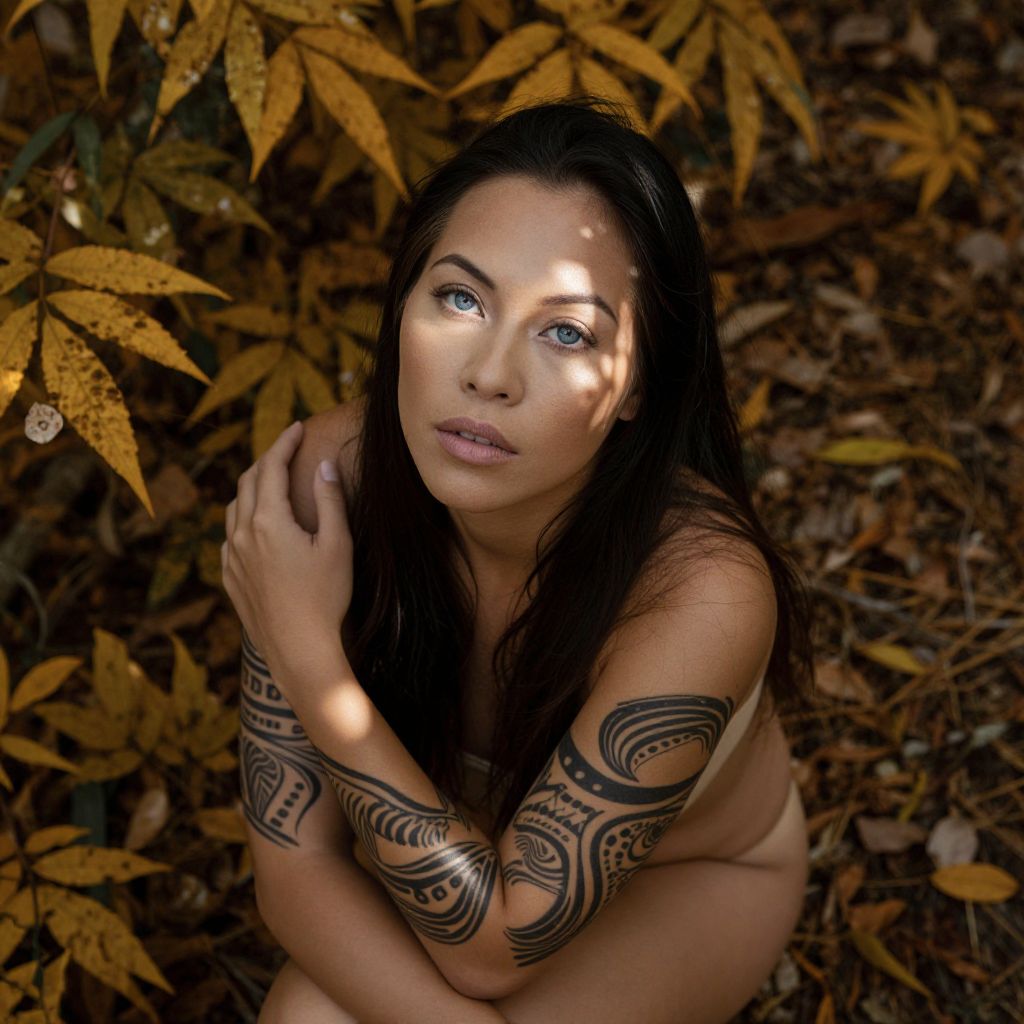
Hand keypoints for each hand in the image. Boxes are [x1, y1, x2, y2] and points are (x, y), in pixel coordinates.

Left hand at [221, 420, 351, 682]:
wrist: (300, 649)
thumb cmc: (326, 597)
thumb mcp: (338, 544)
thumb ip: (329, 499)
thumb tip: (324, 464)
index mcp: (268, 520)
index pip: (271, 466)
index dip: (284, 442)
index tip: (297, 427)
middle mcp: (242, 534)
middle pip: (248, 481)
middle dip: (267, 459)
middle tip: (287, 449)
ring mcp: (232, 557)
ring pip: (235, 507)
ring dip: (253, 487)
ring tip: (271, 481)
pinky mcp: (230, 578)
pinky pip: (231, 536)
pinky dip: (244, 517)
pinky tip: (258, 525)